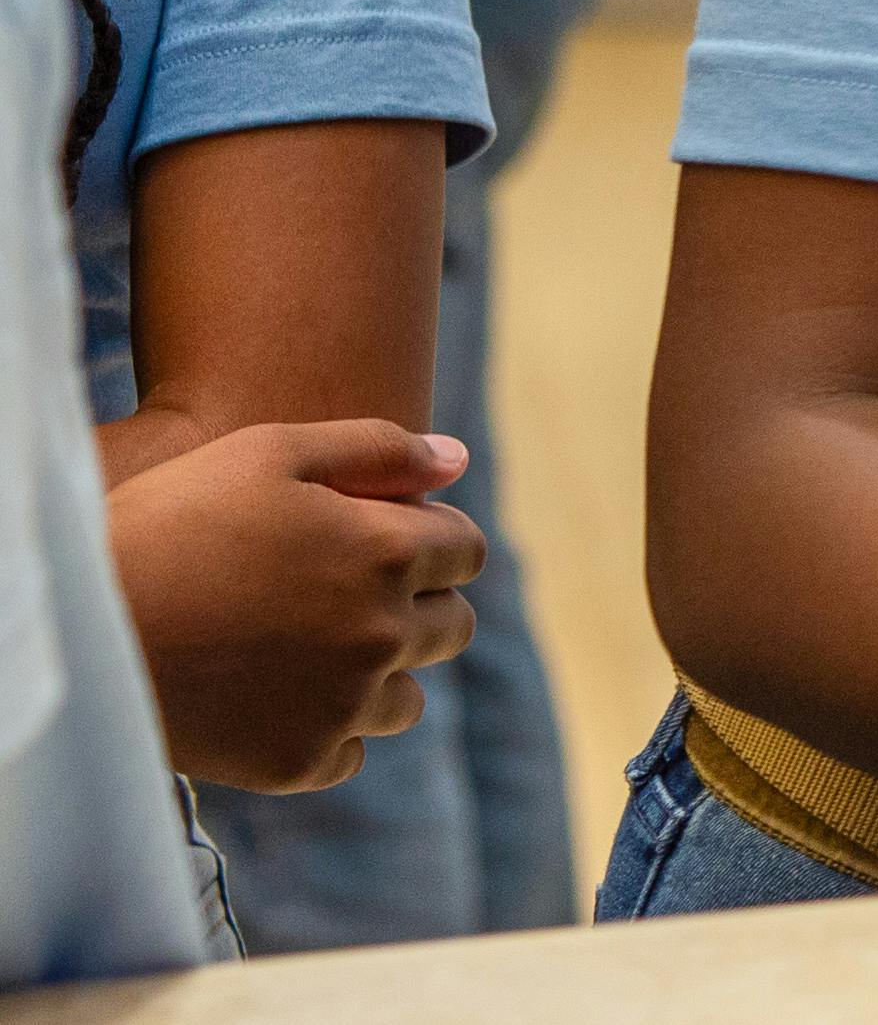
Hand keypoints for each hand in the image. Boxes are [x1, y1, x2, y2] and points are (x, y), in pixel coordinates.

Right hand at [105, 419, 483, 791]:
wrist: (79, 627)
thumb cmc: (170, 523)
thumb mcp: (266, 452)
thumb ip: (376, 447)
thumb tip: (457, 460)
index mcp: (390, 553)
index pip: (467, 551)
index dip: (429, 541)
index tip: (380, 543)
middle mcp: (384, 633)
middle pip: (453, 626)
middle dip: (416, 606)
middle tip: (340, 597)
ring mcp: (344, 704)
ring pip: (408, 698)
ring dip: (378, 675)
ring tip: (306, 652)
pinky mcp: (300, 761)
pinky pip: (351, 751)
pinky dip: (327, 729)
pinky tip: (277, 698)